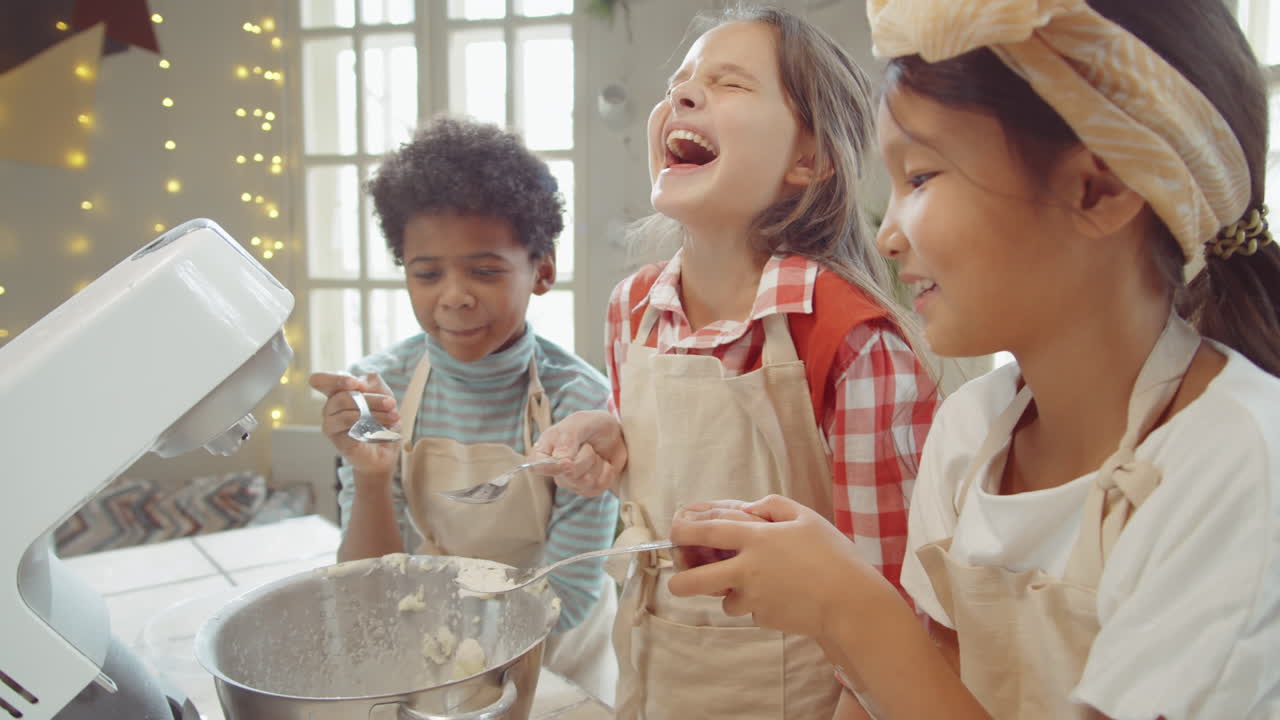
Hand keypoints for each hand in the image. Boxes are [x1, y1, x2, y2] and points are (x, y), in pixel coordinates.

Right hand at [309, 371, 401, 478]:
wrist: (386, 448)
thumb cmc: (381, 417)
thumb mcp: (383, 394)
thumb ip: (372, 383)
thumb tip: (359, 383)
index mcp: (337, 391)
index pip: (319, 380)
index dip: (334, 379)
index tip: (354, 383)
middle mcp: (329, 407)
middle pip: (341, 396)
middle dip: (371, 399)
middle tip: (391, 403)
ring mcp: (331, 425)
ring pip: (347, 414)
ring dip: (375, 414)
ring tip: (393, 416)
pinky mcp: (338, 441)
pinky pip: (352, 430)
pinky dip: (373, 428)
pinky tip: (384, 429)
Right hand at [530, 410, 626, 496]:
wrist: (616, 433)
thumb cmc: (592, 424)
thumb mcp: (580, 423)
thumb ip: (567, 440)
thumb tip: (561, 462)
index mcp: (545, 449)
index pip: (536, 467)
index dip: (552, 467)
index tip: (567, 461)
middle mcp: (555, 468)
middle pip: (565, 477)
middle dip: (584, 460)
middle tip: (588, 445)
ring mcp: (570, 480)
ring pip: (582, 484)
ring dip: (596, 466)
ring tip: (596, 452)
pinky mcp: (586, 488)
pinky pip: (596, 489)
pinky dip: (606, 474)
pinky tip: (605, 463)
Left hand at [667, 494, 881, 638]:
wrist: (850, 602)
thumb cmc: (832, 555)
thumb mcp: (806, 517)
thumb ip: (773, 506)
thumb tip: (750, 508)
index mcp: (756, 539)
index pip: (708, 531)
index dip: (685, 530)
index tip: (674, 531)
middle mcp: (748, 570)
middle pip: (698, 579)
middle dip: (680, 582)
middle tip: (677, 583)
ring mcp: (754, 598)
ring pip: (726, 601)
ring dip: (732, 594)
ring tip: (758, 586)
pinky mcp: (764, 619)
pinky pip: (752, 613)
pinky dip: (759, 607)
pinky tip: (782, 597)